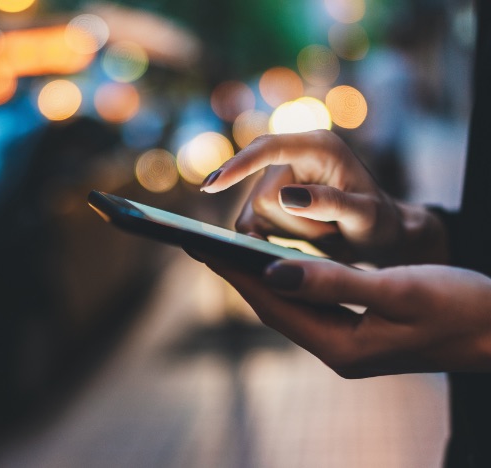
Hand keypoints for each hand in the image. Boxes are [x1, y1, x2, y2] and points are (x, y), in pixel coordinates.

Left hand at [195, 254, 490, 376]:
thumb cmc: (463, 307)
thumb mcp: (400, 289)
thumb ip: (335, 283)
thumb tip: (272, 274)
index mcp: (343, 346)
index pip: (272, 304)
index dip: (234, 273)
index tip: (199, 246)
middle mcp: (337, 350)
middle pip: (272, 307)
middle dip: (234, 275)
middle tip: (197, 244)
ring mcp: (347, 343)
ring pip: (287, 306)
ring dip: (255, 277)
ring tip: (223, 250)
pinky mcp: (358, 331)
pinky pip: (308, 304)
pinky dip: (284, 281)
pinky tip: (273, 265)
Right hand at [201, 130, 447, 265]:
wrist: (380, 233)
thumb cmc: (380, 221)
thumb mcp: (365, 216)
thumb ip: (329, 204)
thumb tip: (285, 196)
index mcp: (318, 146)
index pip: (268, 148)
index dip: (239, 165)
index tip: (212, 185)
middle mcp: (292, 155)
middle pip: (262, 197)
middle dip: (293, 224)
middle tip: (331, 230)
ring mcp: (277, 177)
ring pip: (254, 216)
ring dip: (287, 233)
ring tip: (323, 232)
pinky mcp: (267, 199)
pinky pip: (249, 224)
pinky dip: (270, 238)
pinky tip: (298, 241)